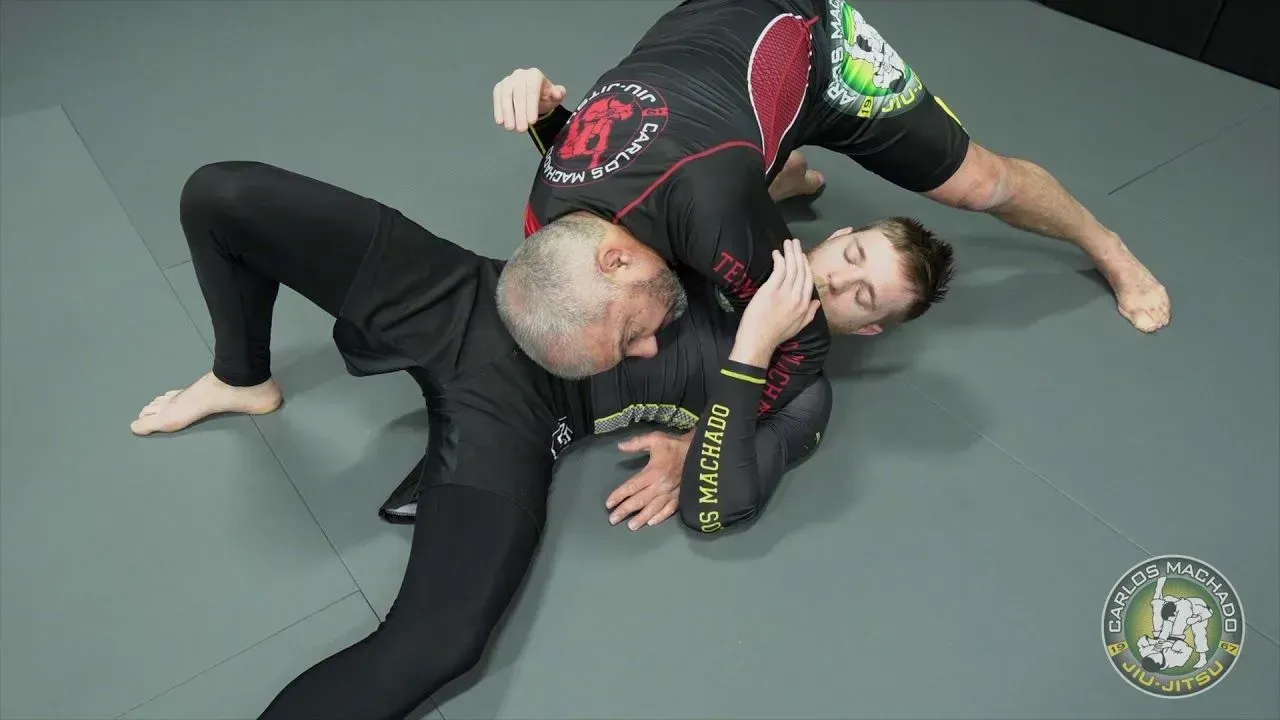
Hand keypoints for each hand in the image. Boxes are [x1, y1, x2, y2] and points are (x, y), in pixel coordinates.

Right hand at [492, 67, 566, 132]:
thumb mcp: (555, 96)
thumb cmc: (544, 96)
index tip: (532, 122)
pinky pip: (497, 97)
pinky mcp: (500, 87)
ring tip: (510, 128)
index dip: (531, 106)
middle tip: (521, 129)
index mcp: (534, 75)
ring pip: (505, 95)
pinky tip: (500, 122)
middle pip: (518, 93)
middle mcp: (520, 75)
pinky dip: (498, 110)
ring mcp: (508, 80)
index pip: (532, 90)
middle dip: (519, 113)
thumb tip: (558, 93)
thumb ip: (558, 94)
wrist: (534, 96)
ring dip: (507, 112)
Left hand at [605, 430, 692, 529]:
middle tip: (613, 520)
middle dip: (625, 511)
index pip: (631, 487)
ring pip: (653, 509)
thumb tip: (620, 446)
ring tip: (630, 526)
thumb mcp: (655, 439)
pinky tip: (651, 523)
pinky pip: (669, 510)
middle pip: (639, 501)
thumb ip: (637, 443)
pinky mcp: (680, 497)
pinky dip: (660, 517)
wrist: (699, 451)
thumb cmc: (675, 446)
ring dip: (641, 518)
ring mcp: (671, 493)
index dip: (619, 495)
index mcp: (652, 472)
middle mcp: (660, 486)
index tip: (609, 504)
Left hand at [731, 238, 819, 365]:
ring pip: (791, 267)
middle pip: (801, 270)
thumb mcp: (798, 326)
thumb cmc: (776, 335)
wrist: (758, 340)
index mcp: (804, 304)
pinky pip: (779, 270)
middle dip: (799, 254)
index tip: (802, 256)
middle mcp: (797, 296)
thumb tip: (817, 301)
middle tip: (795, 243)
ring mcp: (784, 292)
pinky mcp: (771, 289)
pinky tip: (777, 253)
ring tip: (788, 243)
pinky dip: (779, 259)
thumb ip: (809, 313)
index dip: (806, 266)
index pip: (808, 280)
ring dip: (790, 252)